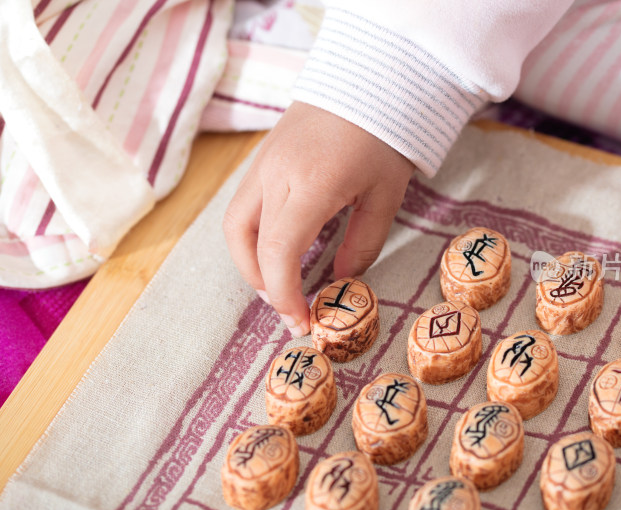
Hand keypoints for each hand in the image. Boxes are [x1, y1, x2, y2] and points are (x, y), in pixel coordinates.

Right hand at [223, 102, 413, 336]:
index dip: (285, 295)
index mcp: (311, 185)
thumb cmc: (385, 135)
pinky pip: (243, 206)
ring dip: (249, 262)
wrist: (367, 77)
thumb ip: (363, 243)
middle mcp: (276, 175)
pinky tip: (275, 248)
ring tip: (278, 283)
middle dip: (263, 285)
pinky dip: (251, 237)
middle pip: (247, 244)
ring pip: (234, 226)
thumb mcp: (386, 195)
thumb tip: (341, 281)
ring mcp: (262, 164)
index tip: (300, 321)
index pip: (278, 254)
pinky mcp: (261, 158)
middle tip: (289, 307)